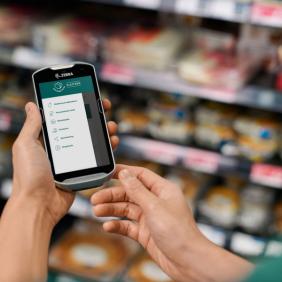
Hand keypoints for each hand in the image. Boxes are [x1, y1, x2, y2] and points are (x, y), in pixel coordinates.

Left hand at [11, 99, 118, 227]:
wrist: (38, 205)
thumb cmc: (28, 176)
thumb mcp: (26, 145)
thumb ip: (32, 125)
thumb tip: (32, 105)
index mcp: (49, 140)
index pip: (66, 117)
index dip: (77, 105)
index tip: (87, 96)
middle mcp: (63, 148)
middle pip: (83, 127)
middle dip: (95, 115)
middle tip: (103, 107)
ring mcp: (75, 159)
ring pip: (94, 141)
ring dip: (104, 130)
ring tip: (110, 126)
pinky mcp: (84, 170)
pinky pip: (98, 157)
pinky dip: (108, 148)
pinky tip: (112, 142)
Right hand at [91, 165, 202, 280]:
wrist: (187, 261)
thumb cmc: (178, 232)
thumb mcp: (154, 206)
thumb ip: (137, 190)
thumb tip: (125, 173)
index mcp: (162, 190)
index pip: (140, 175)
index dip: (124, 172)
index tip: (107, 172)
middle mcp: (156, 201)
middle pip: (130, 193)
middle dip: (112, 195)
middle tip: (96, 198)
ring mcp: (150, 217)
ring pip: (127, 209)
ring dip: (112, 209)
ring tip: (97, 211)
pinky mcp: (146, 232)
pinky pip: (128, 225)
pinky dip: (118, 225)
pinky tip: (108, 227)